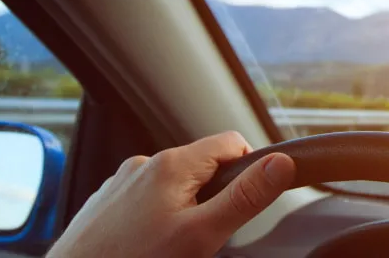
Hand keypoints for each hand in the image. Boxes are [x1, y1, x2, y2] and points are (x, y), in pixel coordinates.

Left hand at [47, 131, 295, 257]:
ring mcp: (122, 182)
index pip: (232, 143)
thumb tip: (282, 162)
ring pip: (175, 185)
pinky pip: (147, 199)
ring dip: (186, 208)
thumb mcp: (202, 234)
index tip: (241, 206)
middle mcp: (145, 163)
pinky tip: (147, 245)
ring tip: (172, 246)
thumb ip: (245, 197)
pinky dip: (157, 217)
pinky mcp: (106, 202)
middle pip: (204, 166)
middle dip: (215, 196)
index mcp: (172, 163)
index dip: (248, 171)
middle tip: (204, 236)